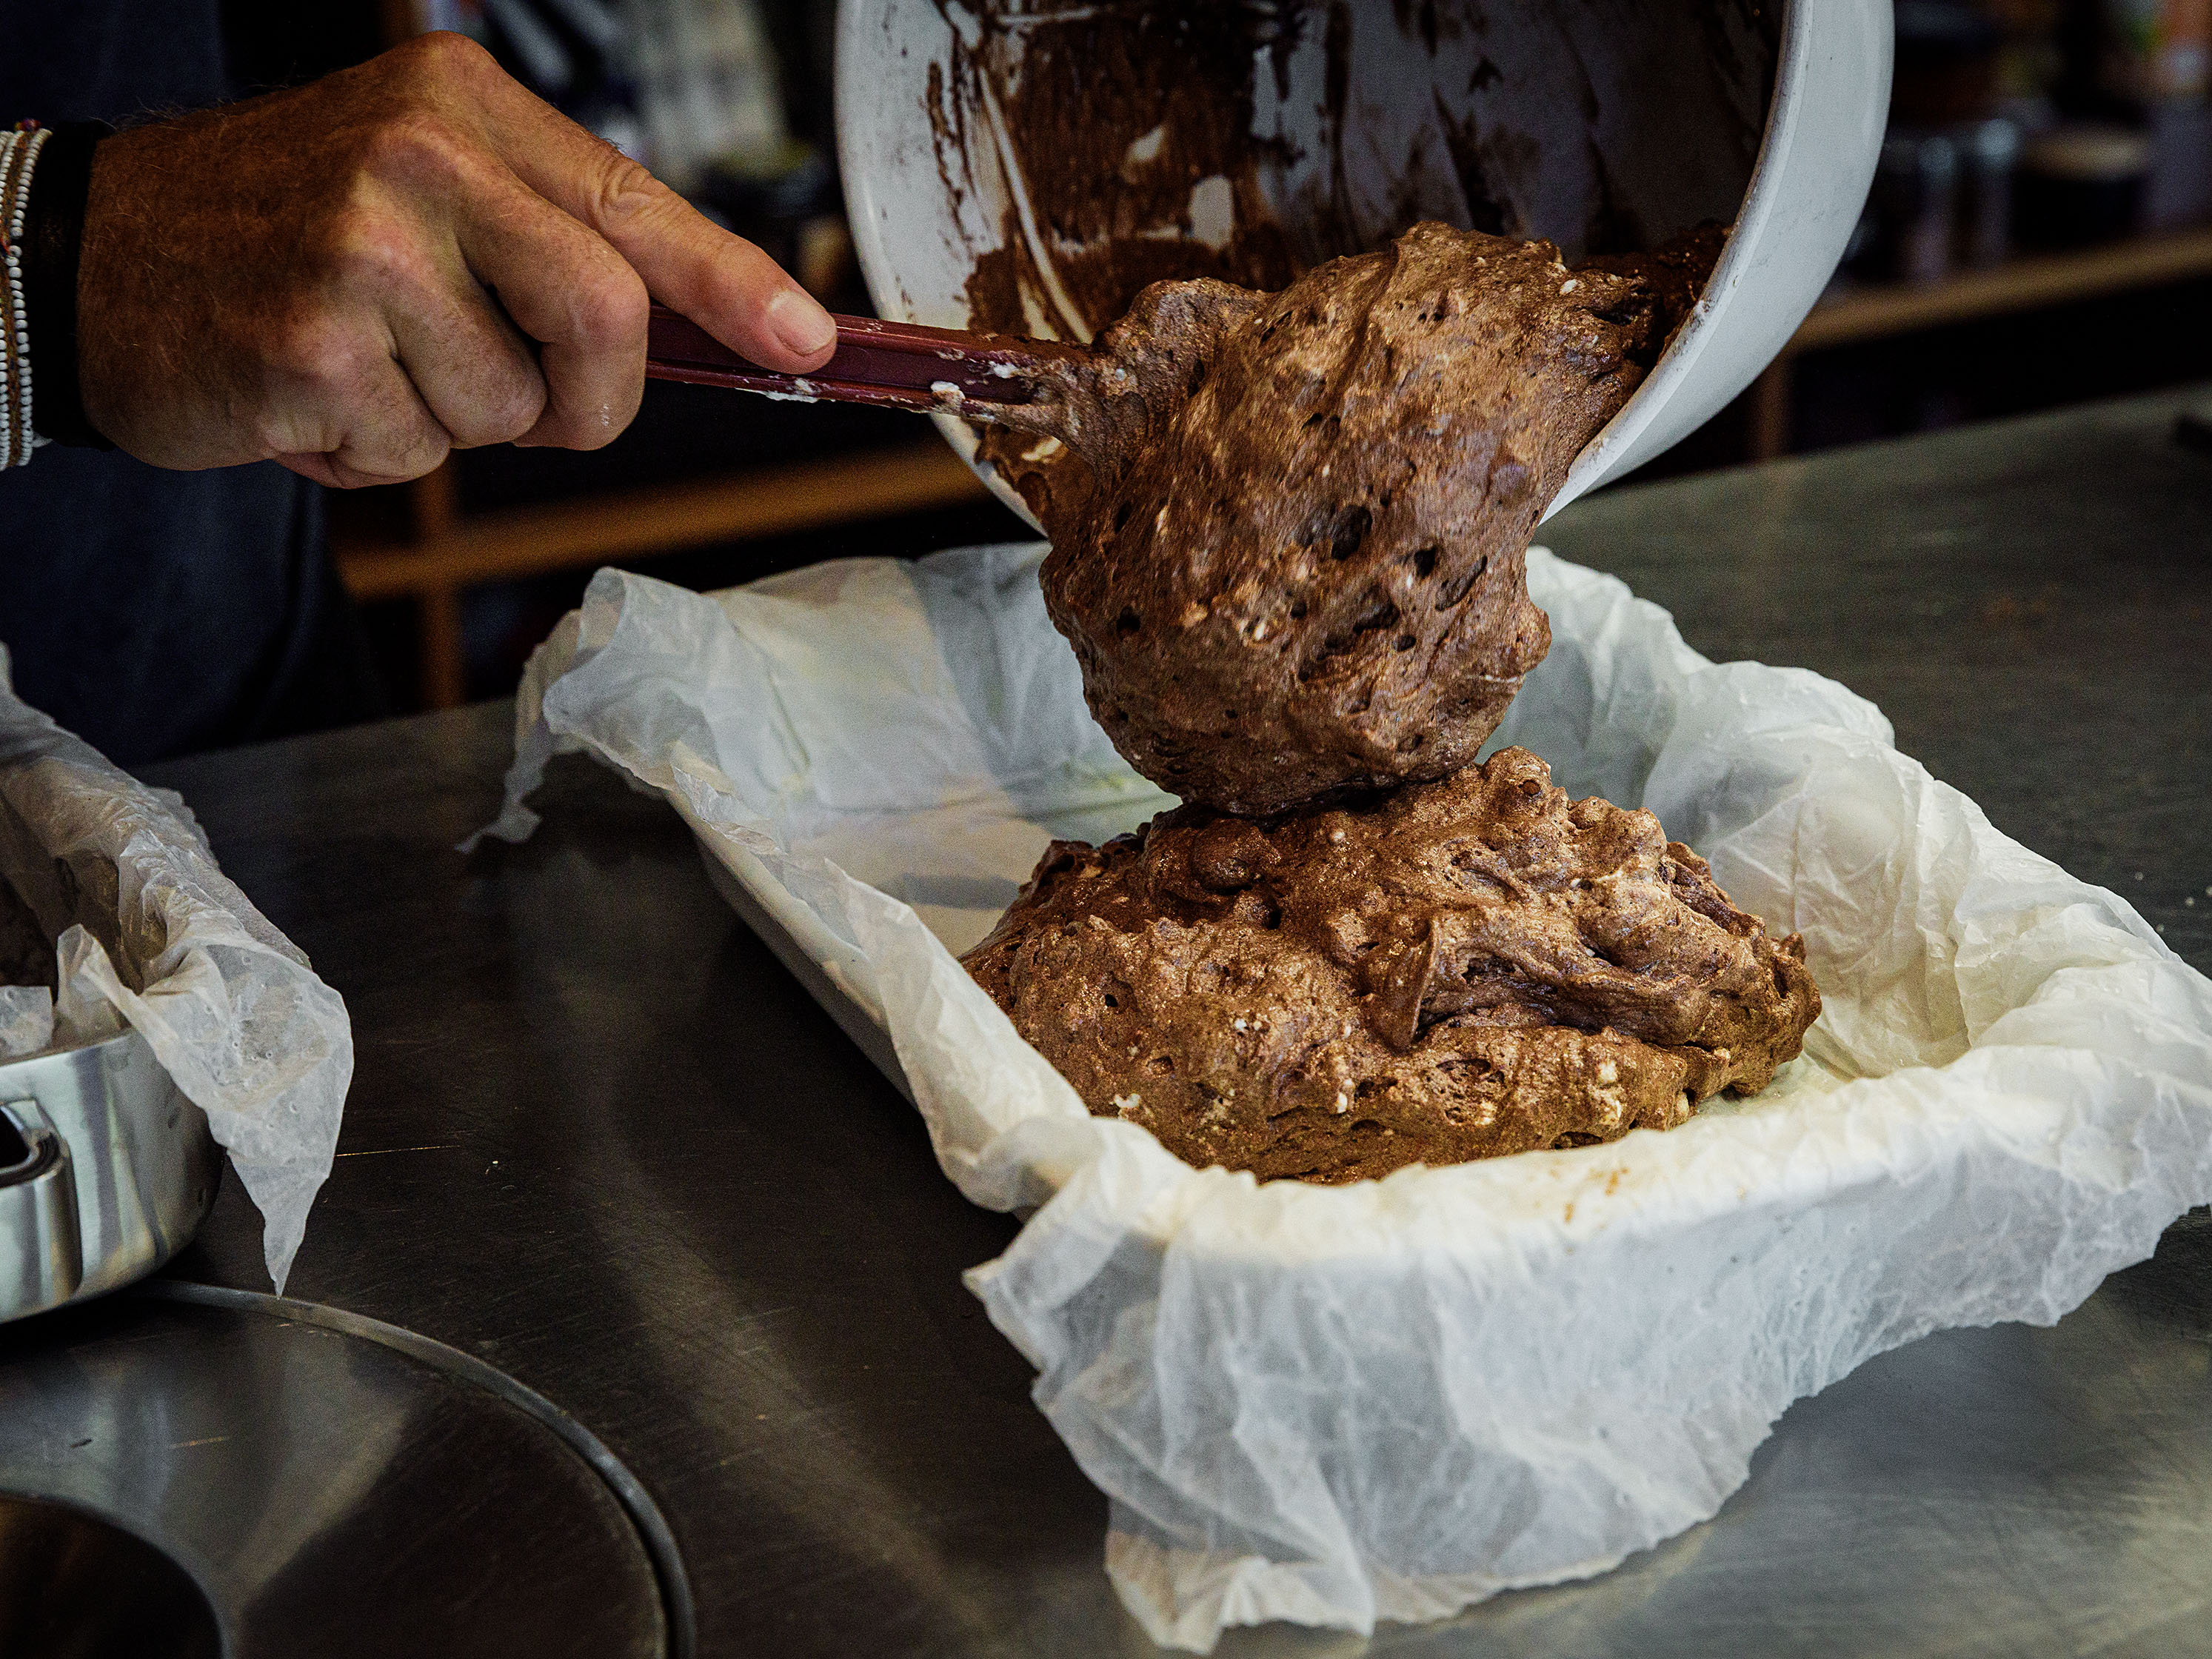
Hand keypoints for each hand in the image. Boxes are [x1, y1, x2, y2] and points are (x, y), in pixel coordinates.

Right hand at [74, 31, 837, 486]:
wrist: (96, 257)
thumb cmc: (288, 236)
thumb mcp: (427, 193)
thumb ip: (558, 247)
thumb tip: (715, 332)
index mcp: (465, 107)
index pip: (636, 204)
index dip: (732, 286)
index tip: (805, 342)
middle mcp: (419, 157)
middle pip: (606, 319)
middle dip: (589, 400)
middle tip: (530, 403)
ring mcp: (361, 246)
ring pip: (513, 409)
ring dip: (454, 422)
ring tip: (370, 365)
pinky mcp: (310, 342)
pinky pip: (419, 454)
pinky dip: (375, 454)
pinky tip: (312, 392)